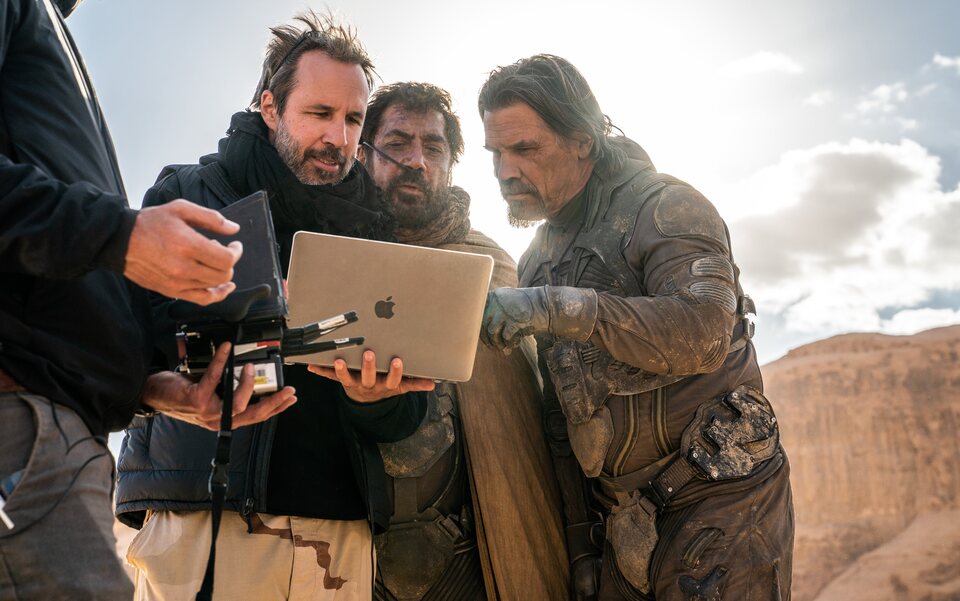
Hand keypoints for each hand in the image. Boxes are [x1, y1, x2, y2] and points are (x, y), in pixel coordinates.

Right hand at [125, 199, 243, 304]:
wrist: (120, 240)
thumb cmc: (149, 222)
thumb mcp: (180, 209)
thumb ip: (211, 218)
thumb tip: (234, 229)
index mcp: (188, 245)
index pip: (226, 258)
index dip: (236, 252)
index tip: (235, 245)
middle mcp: (184, 268)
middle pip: (223, 274)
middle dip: (229, 262)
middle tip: (222, 250)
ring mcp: (177, 282)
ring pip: (214, 287)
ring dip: (221, 274)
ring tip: (213, 261)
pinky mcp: (171, 291)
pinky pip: (202, 299)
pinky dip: (216, 295)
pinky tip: (223, 288)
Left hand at [143, 342, 296, 429]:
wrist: (153, 395)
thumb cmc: (180, 393)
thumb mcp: (211, 394)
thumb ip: (229, 389)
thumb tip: (249, 372)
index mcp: (224, 418)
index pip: (255, 417)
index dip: (275, 408)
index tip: (290, 398)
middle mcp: (217, 420)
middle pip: (253, 414)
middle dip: (274, 402)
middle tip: (287, 389)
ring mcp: (207, 412)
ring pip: (239, 402)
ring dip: (248, 382)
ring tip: (250, 365)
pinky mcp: (197, 400)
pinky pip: (215, 378)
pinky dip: (222, 361)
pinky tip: (226, 349)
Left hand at [307, 350, 434, 402]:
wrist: (368, 402)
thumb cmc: (385, 386)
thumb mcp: (401, 387)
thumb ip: (415, 383)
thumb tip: (433, 383)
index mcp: (386, 385)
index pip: (393, 380)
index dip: (396, 372)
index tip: (398, 361)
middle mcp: (370, 385)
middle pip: (369, 377)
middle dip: (369, 366)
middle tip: (368, 353)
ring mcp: (354, 384)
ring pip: (347, 379)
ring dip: (342, 370)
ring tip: (338, 360)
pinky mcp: (342, 381)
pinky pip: (330, 377)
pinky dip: (320, 371)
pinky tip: (310, 365)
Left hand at [481, 286, 597, 349]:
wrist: (546, 305)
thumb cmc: (526, 308)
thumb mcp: (508, 305)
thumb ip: (496, 317)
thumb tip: (487, 336)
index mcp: (493, 296)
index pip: (478, 314)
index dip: (480, 329)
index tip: (484, 338)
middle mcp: (497, 302)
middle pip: (484, 324)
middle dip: (487, 339)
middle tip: (493, 347)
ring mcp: (506, 311)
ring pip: (492, 332)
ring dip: (496, 343)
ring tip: (502, 348)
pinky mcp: (515, 320)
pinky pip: (506, 337)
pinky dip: (509, 344)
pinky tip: (514, 345)